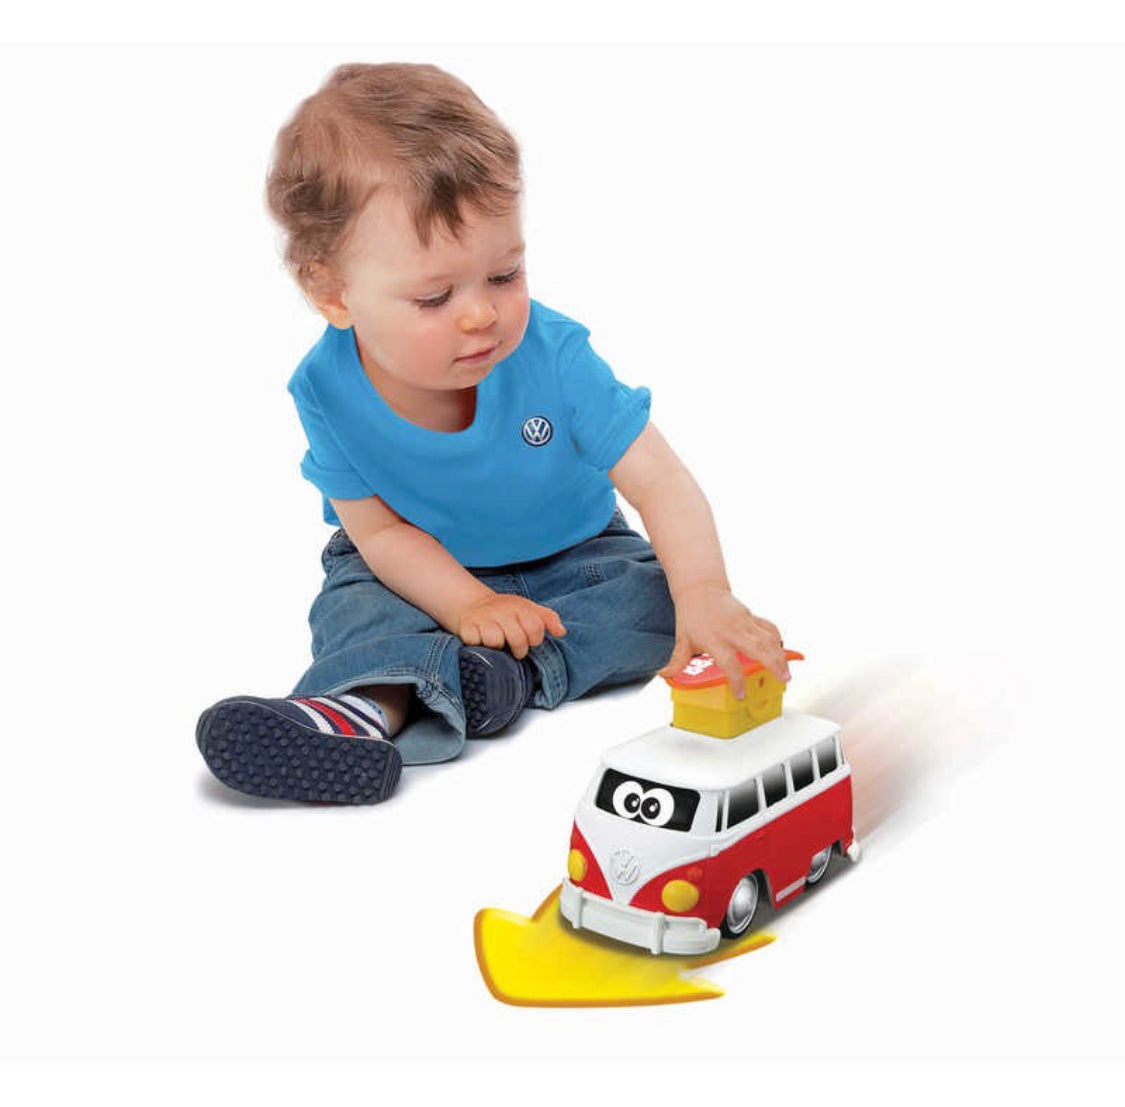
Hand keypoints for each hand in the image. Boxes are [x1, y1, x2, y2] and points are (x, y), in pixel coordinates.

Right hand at [458, 594, 566, 658]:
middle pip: (517, 638)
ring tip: (498, 645)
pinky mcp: (466, 626)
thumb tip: (561, 631)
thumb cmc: (507, 612)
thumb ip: (548, 619)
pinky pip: (475, 642)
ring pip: (495, 640)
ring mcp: (482, 618)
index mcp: (519, 606)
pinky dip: (478, 645)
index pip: (535, 627)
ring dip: (498, 648)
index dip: (535, 639)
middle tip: (516, 650)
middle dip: (519, 649)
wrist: (475, 604)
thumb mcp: (529, 610)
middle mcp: (501, 610)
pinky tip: (481, 642)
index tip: (531, 642)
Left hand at [658, 582, 788, 697]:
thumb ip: (677, 661)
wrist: (700, 588)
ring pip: (769, 638)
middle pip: (759, 648)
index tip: (741, 694)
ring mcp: (745, 622)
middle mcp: (733, 631)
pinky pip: (769, 628)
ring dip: (780, 655)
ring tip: (786, 671)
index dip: (736, 681)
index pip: (729, 664)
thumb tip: (665, 675)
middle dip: (774, 664)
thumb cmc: (692, 614)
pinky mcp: (751, 617)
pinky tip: (781, 650)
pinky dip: (777, 639)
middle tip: (783, 679)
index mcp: (715, 639)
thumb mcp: (682, 640)